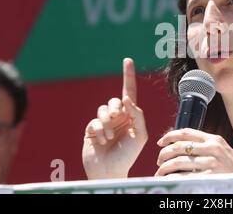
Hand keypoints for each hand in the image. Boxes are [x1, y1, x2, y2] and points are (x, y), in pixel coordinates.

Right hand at [82, 58, 147, 179]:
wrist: (110, 171)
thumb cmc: (128, 155)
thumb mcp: (140, 135)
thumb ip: (137, 115)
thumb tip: (126, 99)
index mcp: (131, 116)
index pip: (129, 92)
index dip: (128, 76)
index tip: (127, 60)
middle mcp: (118, 117)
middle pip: (114, 100)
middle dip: (116, 109)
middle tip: (117, 118)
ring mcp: (104, 123)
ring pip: (103, 109)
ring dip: (107, 123)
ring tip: (109, 137)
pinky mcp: (92, 129)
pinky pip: (94, 121)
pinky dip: (99, 131)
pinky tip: (101, 142)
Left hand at [155, 128, 232, 176]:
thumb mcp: (223, 152)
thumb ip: (205, 146)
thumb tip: (181, 146)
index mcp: (214, 139)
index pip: (186, 132)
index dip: (169, 136)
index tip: (161, 142)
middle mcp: (212, 148)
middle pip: (178, 146)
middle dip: (164, 154)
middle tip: (159, 161)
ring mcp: (211, 163)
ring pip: (178, 162)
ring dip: (164, 168)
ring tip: (160, 173)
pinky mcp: (210, 177)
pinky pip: (184, 176)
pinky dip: (173, 178)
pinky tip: (169, 180)